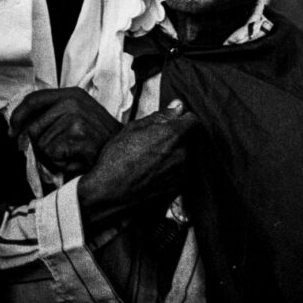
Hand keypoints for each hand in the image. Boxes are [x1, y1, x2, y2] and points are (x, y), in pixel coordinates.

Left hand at [10, 87, 121, 177]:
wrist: (124, 153)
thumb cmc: (97, 138)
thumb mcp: (78, 115)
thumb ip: (53, 114)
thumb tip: (19, 128)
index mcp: (72, 94)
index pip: (33, 99)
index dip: (18, 116)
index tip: (12, 131)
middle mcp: (72, 102)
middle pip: (33, 128)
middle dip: (37, 146)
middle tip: (57, 153)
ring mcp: (76, 119)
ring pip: (41, 146)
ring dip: (50, 158)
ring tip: (71, 155)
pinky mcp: (78, 137)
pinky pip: (51, 156)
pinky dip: (59, 165)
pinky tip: (75, 162)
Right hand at [78, 99, 197, 233]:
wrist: (108, 195)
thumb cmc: (117, 160)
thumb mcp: (134, 128)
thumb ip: (161, 116)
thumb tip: (177, 107)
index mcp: (174, 136)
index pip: (193, 121)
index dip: (183, 119)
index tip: (172, 123)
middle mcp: (183, 155)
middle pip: (189, 140)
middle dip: (176, 138)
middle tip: (154, 142)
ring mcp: (181, 175)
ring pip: (184, 158)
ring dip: (173, 155)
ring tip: (150, 160)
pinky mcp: (176, 191)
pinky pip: (179, 174)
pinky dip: (170, 172)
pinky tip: (151, 173)